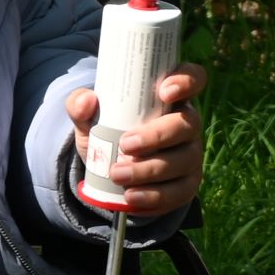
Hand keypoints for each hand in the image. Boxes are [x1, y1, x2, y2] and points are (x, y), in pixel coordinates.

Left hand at [63, 66, 206, 216]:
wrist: (110, 173)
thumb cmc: (108, 134)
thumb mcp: (89, 119)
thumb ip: (80, 105)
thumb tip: (86, 101)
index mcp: (170, 98)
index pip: (193, 78)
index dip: (186, 81)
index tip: (163, 92)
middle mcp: (187, 124)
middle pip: (187, 125)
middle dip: (157, 136)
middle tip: (125, 145)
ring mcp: (191, 155)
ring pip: (183, 160)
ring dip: (149, 170)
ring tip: (117, 175)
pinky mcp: (187, 185)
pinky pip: (179, 192)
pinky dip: (154, 196)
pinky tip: (131, 196)